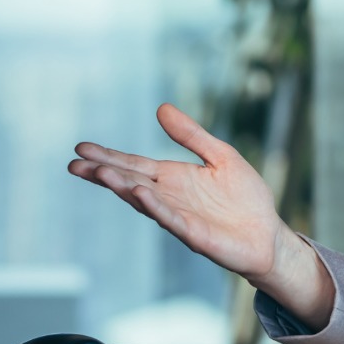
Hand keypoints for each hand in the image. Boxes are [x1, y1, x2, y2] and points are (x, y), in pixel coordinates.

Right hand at [68, 103, 333, 325]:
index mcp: (173, 178)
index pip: (134, 164)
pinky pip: (171, 219)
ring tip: (101, 173)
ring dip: (123, 187)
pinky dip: (156, 206)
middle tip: (74, 164)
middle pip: (130, 181)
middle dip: (103, 173)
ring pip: (144, 201)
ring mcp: (179, 217)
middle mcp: (169, 197)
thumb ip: (191, 135)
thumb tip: (161, 108)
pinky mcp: (195, 235)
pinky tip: (141, 193)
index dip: (108, 156)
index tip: (80, 148)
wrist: (269, 234)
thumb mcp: (220, 155)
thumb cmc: (245, 198)